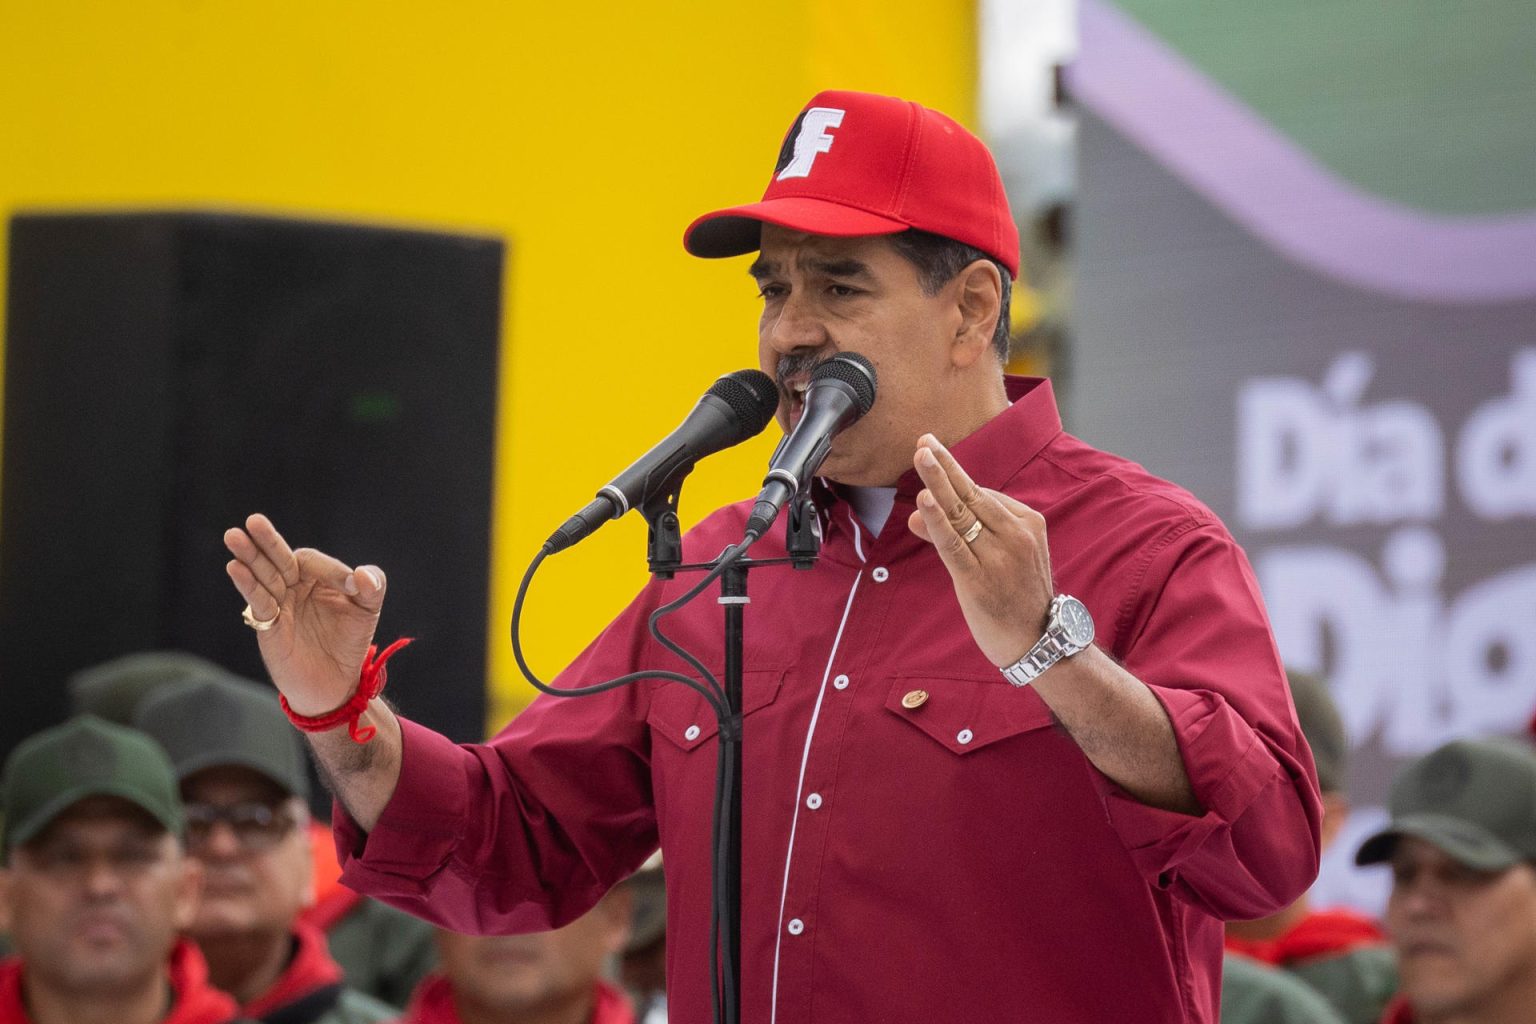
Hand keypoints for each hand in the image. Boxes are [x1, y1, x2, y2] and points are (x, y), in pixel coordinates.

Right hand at [224, 513, 387, 715]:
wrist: (335, 683)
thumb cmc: (348, 642)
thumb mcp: (367, 611)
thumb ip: (372, 588)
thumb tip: (362, 574)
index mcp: (316, 577)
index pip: (312, 560)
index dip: (329, 569)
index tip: (350, 588)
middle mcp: (294, 586)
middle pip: (279, 559)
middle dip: (267, 540)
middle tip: (254, 520)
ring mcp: (279, 604)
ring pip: (263, 576)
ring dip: (249, 557)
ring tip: (234, 536)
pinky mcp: (269, 626)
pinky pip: (259, 601)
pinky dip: (248, 585)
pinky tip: (236, 567)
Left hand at [907, 434, 1054, 666]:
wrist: (1039, 642)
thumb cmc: (1018, 597)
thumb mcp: (999, 558)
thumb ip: (959, 534)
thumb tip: (918, 513)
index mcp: (1028, 523)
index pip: (983, 494)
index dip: (953, 476)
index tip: (933, 452)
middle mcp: (1016, 536)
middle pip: (972, 495)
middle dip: (945, 467)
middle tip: (924, 441)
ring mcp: (999, 557)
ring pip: (962, 515)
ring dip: (939, 483)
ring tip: (921, 456)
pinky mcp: (979, 580)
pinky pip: (954, 545)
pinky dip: (938, 522)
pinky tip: (925, 501)